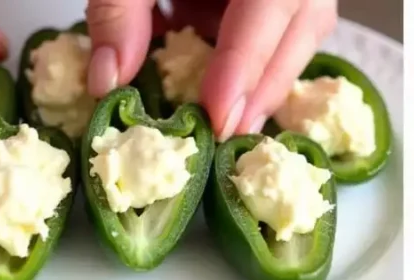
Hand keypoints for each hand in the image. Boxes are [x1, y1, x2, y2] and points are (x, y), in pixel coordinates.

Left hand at [86, 0, 337, 140]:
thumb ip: (119, 6)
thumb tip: (109, 78)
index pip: (270, 3)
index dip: (245, 60)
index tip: (218, 111)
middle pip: (302, 23)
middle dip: (264, 84)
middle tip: (226, 133)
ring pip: (304, 26)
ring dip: (266, 77)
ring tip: (228, 120)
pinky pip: (288, 23)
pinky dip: (257, 56)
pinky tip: (226, 84)